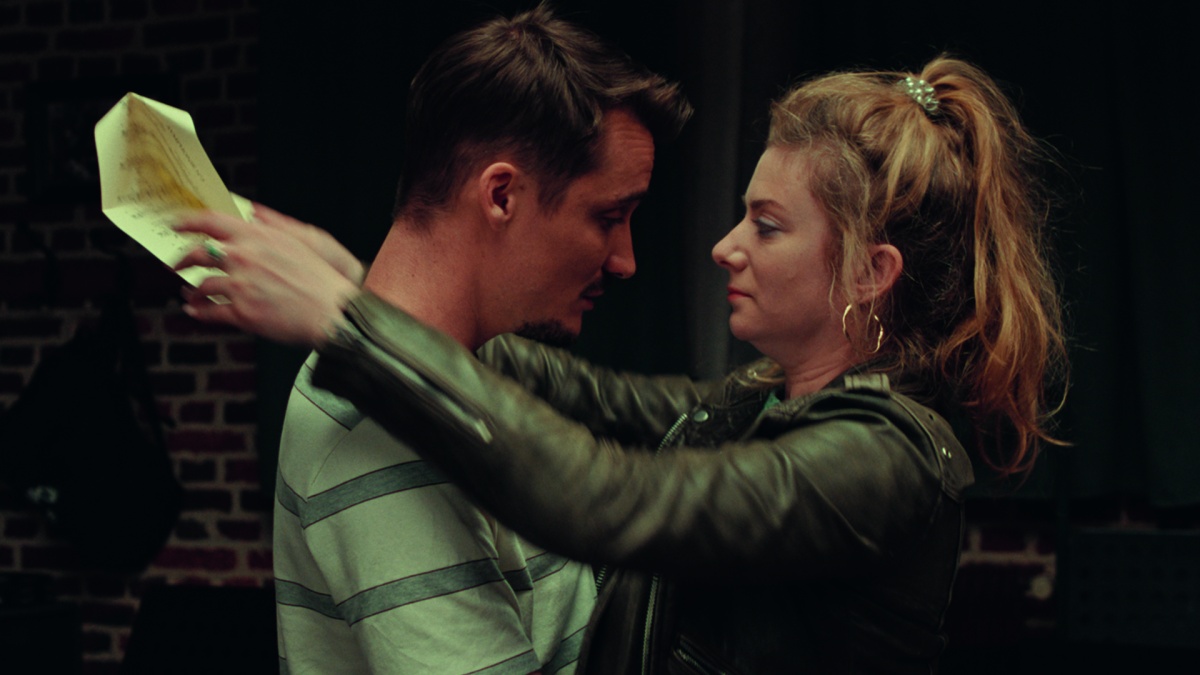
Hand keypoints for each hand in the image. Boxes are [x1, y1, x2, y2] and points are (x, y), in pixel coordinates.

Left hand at [174, 209, 359, 346]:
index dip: (187, 221)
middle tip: (178, 265)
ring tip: (191, 295)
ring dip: (192, 291)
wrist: (332, 311)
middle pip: (197, 253)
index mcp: (257, 237)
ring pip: (201, 286)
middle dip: (182, 260)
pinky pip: (210, 312)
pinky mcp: (241, 312)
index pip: (211, 221)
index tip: (174, 225)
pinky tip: (197, 313)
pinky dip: (199, 313)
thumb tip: (252, 214)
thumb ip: (272, 225)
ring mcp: (240, 286)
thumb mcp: (301, 240)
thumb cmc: (321, 279)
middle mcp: (244, 257)